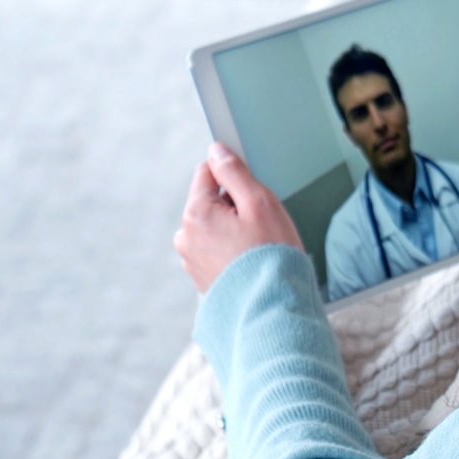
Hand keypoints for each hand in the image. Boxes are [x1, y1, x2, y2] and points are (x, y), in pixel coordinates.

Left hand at [174, 143, 302, 292]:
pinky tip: (251, 262)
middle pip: (211, 202)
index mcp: (195, 213)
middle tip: (261, 225)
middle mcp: (186, 237)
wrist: (272, 307)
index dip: (234, 178)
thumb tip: (216, 151)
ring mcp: (191, 260)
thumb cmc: (270, 254)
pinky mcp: (202, 278)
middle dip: (235, 206)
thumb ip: (234, 172)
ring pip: (215, 227)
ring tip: (258, 247)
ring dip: (234, 230)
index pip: (208, 172)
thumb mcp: (259, 202)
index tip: (253, 193)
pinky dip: (233, 251)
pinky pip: (217, 251)